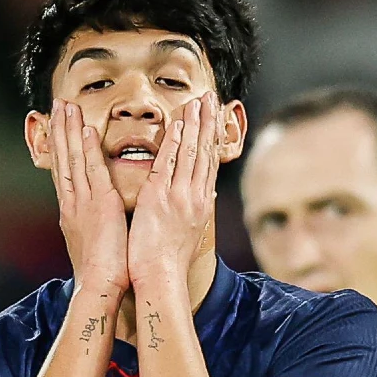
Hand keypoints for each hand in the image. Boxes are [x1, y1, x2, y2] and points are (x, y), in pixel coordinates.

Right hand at [50, 99, 129, 292]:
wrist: (99, 286)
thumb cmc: (101, 270)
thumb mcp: (92, 240)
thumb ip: (92, 222)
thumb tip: (96, 216)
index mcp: (71, 210)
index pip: (64, 171)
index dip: (61, 147)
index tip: (59, 126)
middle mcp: (72, 202)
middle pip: (63, 159)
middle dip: (60, 130)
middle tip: (58, 105)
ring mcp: (83, 202)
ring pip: (73, 160)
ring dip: (70, 131)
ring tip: (66, 107)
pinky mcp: (99, 206)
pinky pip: (92, 172)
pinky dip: (88, 151)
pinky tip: (87, 131)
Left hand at [127, 92, 219, 284]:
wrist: (161, 279)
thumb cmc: (169, 262)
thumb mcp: (190, 233)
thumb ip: (196, 211)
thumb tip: (206, 198)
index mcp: (200, 204)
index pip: (209, 163)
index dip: (213, 138)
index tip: (215, 116)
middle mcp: (194, 196)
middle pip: (205, 152)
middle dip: (209, 122)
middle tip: (211, 97)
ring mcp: (179, 196)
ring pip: (190, 153)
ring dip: (195, 124)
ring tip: (199, 100)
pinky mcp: (160, 198)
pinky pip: (169, 164)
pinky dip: (175, 143)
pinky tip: (178, 124)